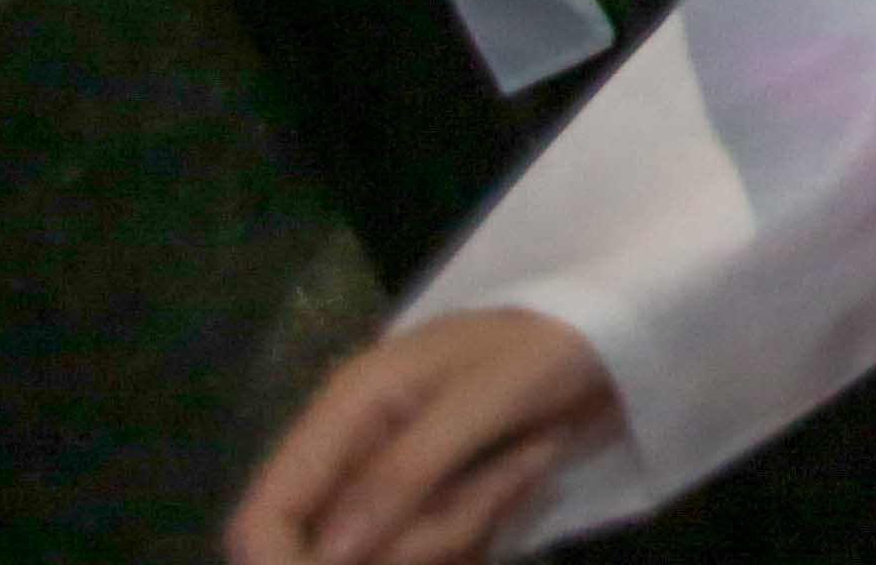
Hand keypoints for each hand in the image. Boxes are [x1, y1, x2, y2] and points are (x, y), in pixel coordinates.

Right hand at [222, 306, 622, 564]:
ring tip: (519, 470)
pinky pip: (434, 547)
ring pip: (391, 552)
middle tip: (491, 491)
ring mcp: (393, 483)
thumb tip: (326, 556)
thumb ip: (402, 474)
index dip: (285, 563)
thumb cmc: (547, 347)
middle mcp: (353, 454)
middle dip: (419, 539)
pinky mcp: (433, 502)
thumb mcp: (480, 400)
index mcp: (343, 411)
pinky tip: (518, 482)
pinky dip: (476, 529)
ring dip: (461, 529)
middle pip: (333, 552)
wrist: (612, 334)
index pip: (263, 518)